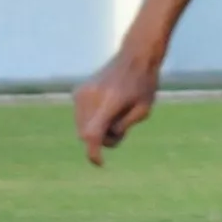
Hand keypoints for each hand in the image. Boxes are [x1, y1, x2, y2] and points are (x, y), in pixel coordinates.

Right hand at [74, 45, 163, 165]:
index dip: (93, 152)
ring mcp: (81, 93)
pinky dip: (92, 119)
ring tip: (117, 115)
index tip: (99, 163)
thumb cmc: (144, 85)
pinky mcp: (77, 91)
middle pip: (85, 133)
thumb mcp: (143, 111)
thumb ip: (122, 127)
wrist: (134, 58)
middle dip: (100, 139)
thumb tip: (102, 140)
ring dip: (96, 129)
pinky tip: (108, 107)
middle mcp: (91, 97)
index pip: (92, 134)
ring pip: (81, 126)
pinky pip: (81, 116)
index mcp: (110, 102)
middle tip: (121, 130)